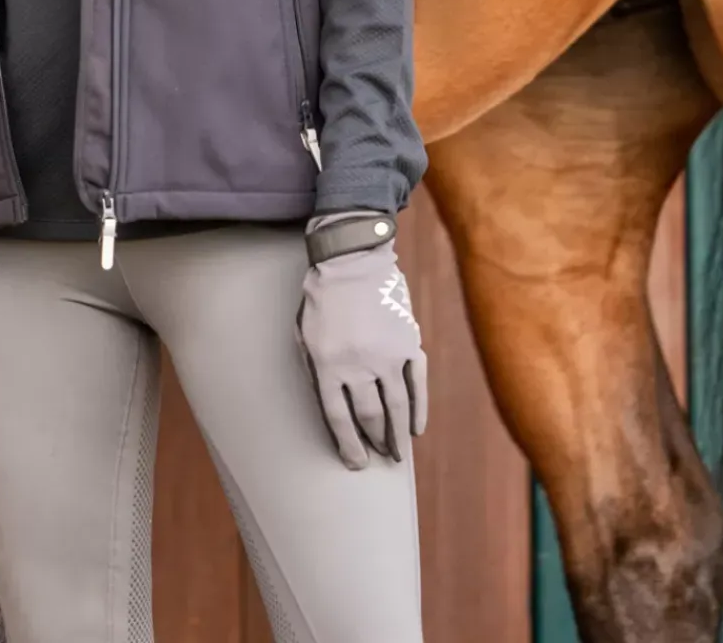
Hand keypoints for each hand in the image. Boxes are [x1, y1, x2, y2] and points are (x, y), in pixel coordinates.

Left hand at [296, 234, 427, 471]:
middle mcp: (359, 365)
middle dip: (375, 441)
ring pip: (396, 407)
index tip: (355, 462)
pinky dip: (419, 409)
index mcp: (328, 363)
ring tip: (397, 453)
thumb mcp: (304, 334)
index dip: (348, 445)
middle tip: (379, 456)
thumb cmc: (322, 297)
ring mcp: (388, 356)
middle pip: (370, 416)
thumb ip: (314, 369)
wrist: (352, 259)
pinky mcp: (409, 344)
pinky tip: (415, 428)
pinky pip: (417, 385)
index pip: (339, 418)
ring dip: (397, 435)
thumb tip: (329, 405)